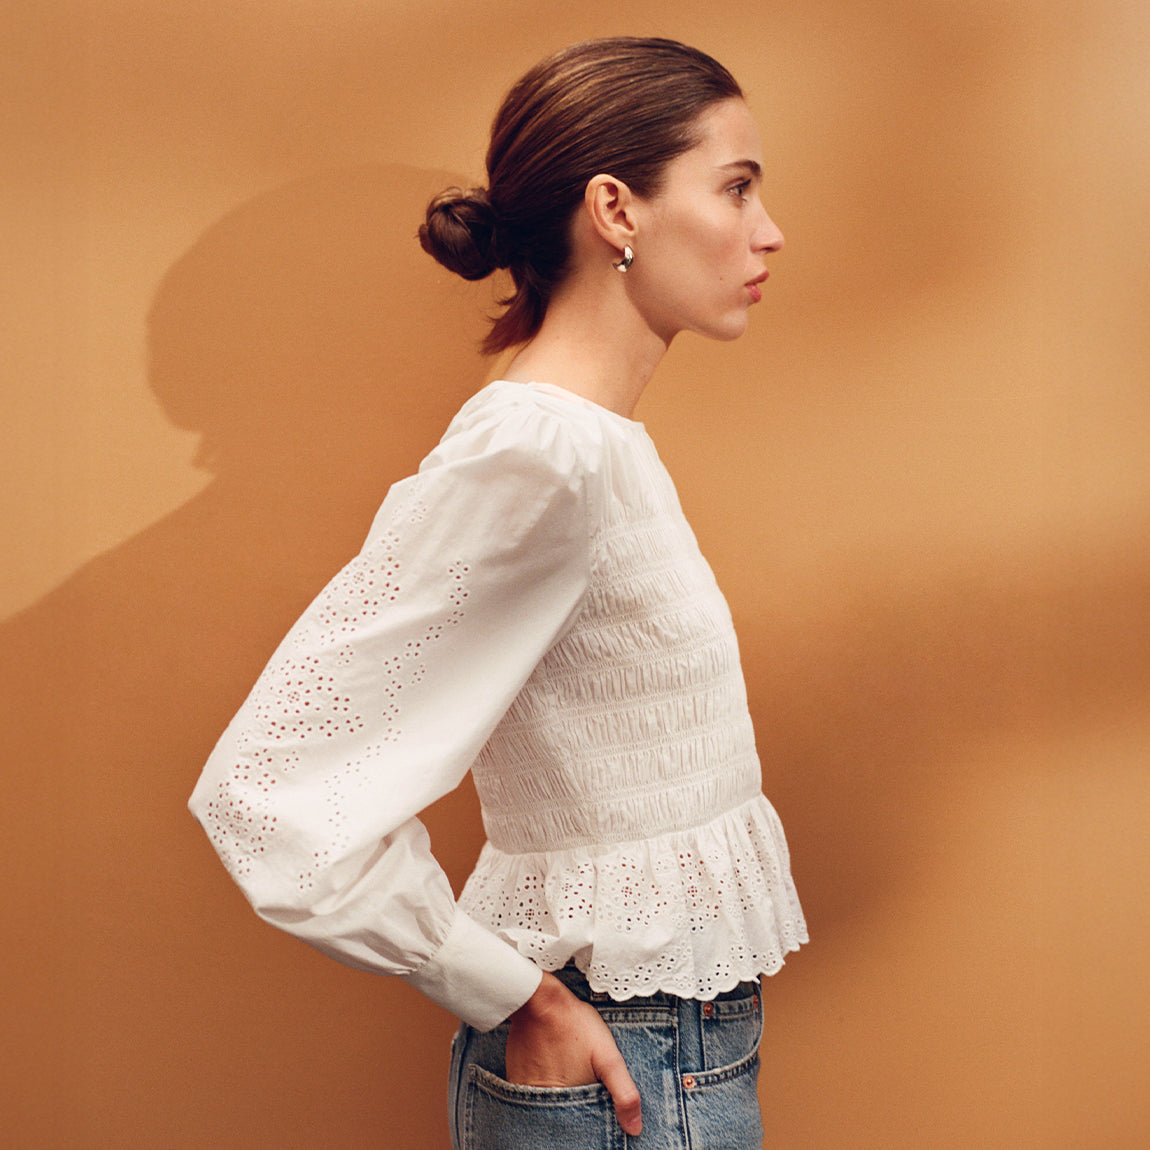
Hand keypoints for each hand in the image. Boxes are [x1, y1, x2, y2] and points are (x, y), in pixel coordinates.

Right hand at [505, 971, 642, 1136]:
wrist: (539, 1001)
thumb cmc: (576, 1026)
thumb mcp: (609, 1056)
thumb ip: (624, 1093)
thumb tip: (635, 1129)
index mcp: (568, 1106)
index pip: (583, 1130)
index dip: (593, 1127)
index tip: (598, 1115)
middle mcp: (543, 1107)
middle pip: (563, 1123)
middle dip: (575, 1117)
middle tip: (582, 1088)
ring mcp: (525, 1094)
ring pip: (546, 1110)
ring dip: (558, 1104)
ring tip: (567, 1080)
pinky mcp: (515, 1080)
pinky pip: (530, 1097)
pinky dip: (542, 1093)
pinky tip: (551, 1073)